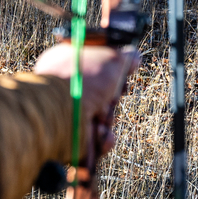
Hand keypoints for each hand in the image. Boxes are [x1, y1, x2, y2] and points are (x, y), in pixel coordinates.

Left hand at [34, 43, 138, 158]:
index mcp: (67, 63)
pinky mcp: (72, 140)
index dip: (111, 73)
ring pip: (101, 120)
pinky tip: (100, 133)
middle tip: (111, 97)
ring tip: (100, 118)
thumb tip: (135, 57)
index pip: (95, 68)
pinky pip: (97, 142)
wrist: (62, 112)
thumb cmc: (83, 78)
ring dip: (107, 120)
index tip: (122, 76)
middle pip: (100, 96)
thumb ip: (126, 57)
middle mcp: (65, 89)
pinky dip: (103, 140)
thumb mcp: (111, 58)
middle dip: (111, 100)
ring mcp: (67, 114)